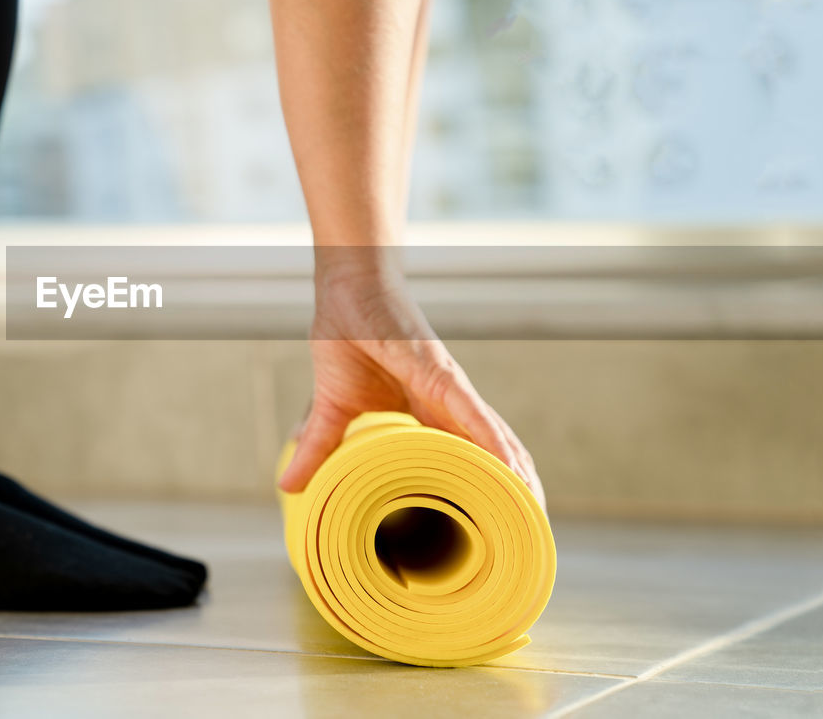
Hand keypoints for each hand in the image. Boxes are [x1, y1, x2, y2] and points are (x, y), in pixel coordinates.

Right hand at [277, 254, 545, 511]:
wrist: (346, 292)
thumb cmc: (345, 339)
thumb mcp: (329, 410)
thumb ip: (318, 448)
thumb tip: (288, 485)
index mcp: (426, 415)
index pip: (466, 460)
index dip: (485, 490)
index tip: (499, 527)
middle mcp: (448, 406)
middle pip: (493, 455)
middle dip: (514, 491)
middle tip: (529, 530)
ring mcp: (449, 391)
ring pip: (495, 440)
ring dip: (516, 476)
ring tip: (534, 511)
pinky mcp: (442, 376)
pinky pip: (476, 416)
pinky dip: (496, 443)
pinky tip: (514, 470)